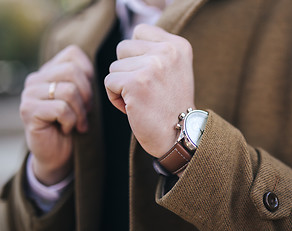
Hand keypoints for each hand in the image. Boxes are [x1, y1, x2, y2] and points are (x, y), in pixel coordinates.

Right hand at [20, 45, 92, 184]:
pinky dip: (71, 121)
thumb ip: (85, 81)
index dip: (89, 73)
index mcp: (50, 71)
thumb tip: (107, 72)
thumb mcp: (83, 99)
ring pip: (68, 90)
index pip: (73, 54)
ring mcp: (29, 93)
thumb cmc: (74, 124)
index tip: (89, 95)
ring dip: (80, 111)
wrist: (58, 154)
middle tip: (87, 112)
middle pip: (72, 71)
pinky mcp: (28, 110)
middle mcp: (36, 78)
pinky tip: (68, 129)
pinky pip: (61, 108)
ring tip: (78, 123)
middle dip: (87, 94)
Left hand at [105, 24, 194, 157]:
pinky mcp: (136, 83)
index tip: (150, 75)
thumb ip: (156, 52)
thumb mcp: (174, 70)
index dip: (137, 54)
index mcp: (178, 46)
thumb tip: (127, 42)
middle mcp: (167, 51)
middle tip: (145, 90)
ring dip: (121, 86)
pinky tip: (133, 108)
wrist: (179, 135)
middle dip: (127, 70)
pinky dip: (115, 98)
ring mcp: (152, 66)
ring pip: (114, 67)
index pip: (140, 31)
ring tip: (141, 100)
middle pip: (123, 47)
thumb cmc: (171, 105)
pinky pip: (109, 82)